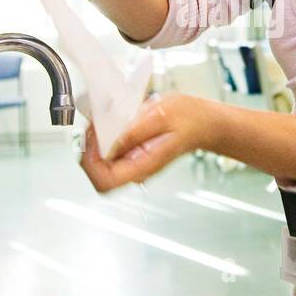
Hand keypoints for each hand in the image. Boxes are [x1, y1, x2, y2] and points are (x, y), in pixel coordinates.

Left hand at [79, 92, 213, 192]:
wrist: (206, 123)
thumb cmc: (190, 119)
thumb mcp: (160, 114)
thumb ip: (132, 131)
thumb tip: (108, 142)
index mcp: (144, 165)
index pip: (105, 181)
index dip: (90, 161)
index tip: (92, 138)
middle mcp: (138, 170)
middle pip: (99, 176)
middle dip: (89, 151)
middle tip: (94, 128)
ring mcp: (135, 165)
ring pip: (101, 166)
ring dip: (96, 144)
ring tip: (103, 123)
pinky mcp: (134, 156)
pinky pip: (110, 155)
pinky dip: (104, 139)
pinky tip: (111, 124)